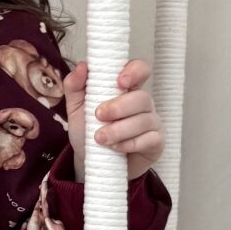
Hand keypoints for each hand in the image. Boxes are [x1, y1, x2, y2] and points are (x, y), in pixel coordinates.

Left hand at [64, 60, 164, 178]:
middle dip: (119, 107)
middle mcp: (142, 103)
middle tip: (98, 115)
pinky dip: (130, 143)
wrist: (92, 163)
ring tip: (100, 138)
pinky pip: (150, 139)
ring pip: (145, 120)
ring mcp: (152, 123)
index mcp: (126, 89)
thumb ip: (75, 87)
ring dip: (119, 129)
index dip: (134, 71)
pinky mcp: (156, 143)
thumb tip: (82, 66)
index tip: (120, 81)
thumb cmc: (88, 132)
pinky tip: (115, 148)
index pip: (140, 69)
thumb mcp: (76, 109)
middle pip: (142, 97)